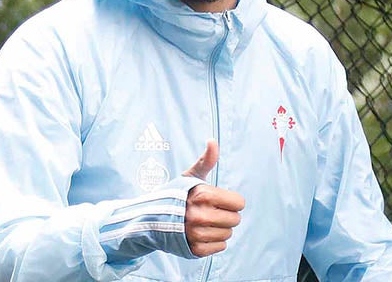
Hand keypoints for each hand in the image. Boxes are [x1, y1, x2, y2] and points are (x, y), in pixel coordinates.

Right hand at [182, 140, 244, 256]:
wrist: (152, 218)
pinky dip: (213, 242)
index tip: (218, 201)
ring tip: (204, 223)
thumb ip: (206, 160)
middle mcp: (201, 215)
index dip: (231, 201)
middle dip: (226, 215)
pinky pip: (220, 247)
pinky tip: (202, 234)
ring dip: (219, 229)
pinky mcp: (195, 249)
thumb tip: (212, 141)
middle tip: (210, 212)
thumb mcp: (190, 176)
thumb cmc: (177, 195)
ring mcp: (197, 234)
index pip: (239, 203)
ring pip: (228, 234)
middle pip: (235, 219)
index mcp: (203, 195)